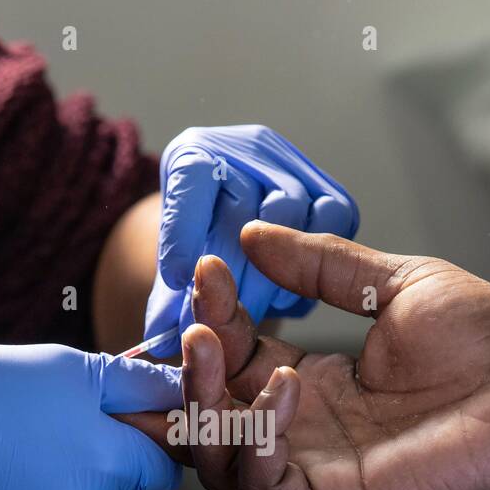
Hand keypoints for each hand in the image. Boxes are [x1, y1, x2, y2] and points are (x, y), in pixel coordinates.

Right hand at [0, 339, 181, 489]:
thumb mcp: (73, 369)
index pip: (163, 471)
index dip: (152, 441)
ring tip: (21, 430)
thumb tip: (184, 393)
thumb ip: (138, 386)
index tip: (128, 415)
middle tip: (63, 411)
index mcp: (107, 466)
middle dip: (106, 453)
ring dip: (66, 470)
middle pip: (121, 485)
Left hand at [144, 125, 357, 355]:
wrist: (231, 220)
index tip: (178, 278)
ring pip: (289, 216)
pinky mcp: (328, 191)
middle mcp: (247, 150)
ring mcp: (292, 167)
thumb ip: (166, 299)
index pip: (192, 178)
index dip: (185, 228)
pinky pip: (330, 224)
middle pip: (244, 207)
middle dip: (231, 273)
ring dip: (272, 274)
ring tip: (252, 310)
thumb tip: (160, 338)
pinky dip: (310, 264)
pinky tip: (287, 291)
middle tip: (218, 319)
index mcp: (197, 154)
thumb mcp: (172, 261)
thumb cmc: (196, 240)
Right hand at [178, 223, 489, 489]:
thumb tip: (250, 237)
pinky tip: (286, 385)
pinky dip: (257, 439)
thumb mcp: (391, 285)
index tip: (209, 270)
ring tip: (212, 347)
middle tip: (192, 326)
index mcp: (315, 386)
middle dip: (187, 373)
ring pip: (219, 459)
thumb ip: (318, 268)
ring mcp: (318, 474)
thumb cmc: (487, 342)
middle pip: (210, 419)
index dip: (211, 321)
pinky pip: (265, 485)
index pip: (234, 364)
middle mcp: (306, 434)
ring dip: (204, 403)